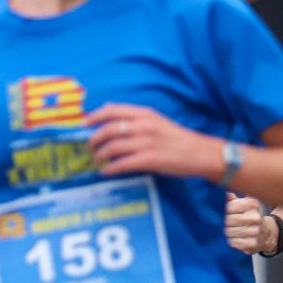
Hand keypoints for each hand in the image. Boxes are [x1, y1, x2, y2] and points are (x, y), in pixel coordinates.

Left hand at [85, 104, 220, 179]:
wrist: (199, 152)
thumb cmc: (176, 137)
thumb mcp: (156, 120)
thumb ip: (135, 117)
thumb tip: (109, 113)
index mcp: (145, 114)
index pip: (113, 110)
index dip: (95, 116)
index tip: (83, 124)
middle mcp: (144, 126)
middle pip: (109, 129)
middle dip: (94, 139)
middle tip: (89, 147)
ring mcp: (147, 143)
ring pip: (113, 147)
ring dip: (100, 155)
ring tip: (96, 160)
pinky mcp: (150, 159)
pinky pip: (122, 164)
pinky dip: (110, 168)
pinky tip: (106, 171)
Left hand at [226, 192, 273, 253]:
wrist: (267, 233)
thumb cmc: (251, 216)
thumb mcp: (244, 204)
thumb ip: (232, 200)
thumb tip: (223, 194)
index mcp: (252, 204)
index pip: (229, 207)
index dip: (222, 211)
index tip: (223, 213)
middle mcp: (255, 217)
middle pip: (228, 220)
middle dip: (223, 222)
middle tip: (224, 223)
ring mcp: (255, 231)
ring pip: (229, 232)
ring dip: (226, 233)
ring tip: (229, 230)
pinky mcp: (252, 244)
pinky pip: (233, 243)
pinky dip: (231, 241)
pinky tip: (234, 238)